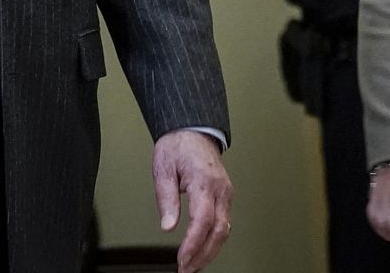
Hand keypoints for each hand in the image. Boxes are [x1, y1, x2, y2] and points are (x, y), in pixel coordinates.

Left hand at [152, 130, 231, 271]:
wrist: (192, 131)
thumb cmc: (178, 146)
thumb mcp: (163, 168)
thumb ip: (166, 198)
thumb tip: (168, 225)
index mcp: (205, 182)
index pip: (203, 221)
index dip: (193, 244)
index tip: (182, 259)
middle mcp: (220, 189)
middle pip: (219, 231)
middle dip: (203, 255)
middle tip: (187, 269)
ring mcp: (226, 193)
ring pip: (225, 230)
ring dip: (210, 251)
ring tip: (193, 265)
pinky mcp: (225, 196)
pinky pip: (224, 222)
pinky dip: (214, 240)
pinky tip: (203, 249)